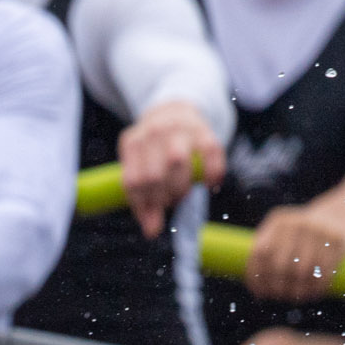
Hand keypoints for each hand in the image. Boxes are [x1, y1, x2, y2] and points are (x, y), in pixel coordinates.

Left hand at [118, 100, 225, 237]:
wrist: (175, 110)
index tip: (153, 219)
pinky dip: (212, 174)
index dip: (144, 206)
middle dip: (163, 198)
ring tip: (183, 193)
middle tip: (170, 201)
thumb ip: (144, 201)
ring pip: (177, 161)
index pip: (133, 182)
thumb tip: (151, 233)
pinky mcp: (205, 131)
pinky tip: (210, 184)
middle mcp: (153, 132)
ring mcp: (179, 129)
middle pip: (153, 175)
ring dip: (181, 187)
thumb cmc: (155, 150)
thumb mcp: (141, 168)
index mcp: (132, 143)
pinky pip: (211, 154)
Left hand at [246, 202, 344, 302]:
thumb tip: (257, 291)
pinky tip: (313, 295)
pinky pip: (324, 272)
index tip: (260, 294)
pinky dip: (317, 288)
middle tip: (280, 297)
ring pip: (302, 272)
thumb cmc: (303, 236)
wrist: (339, 217)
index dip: (257, 277)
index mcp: (278, 221)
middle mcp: (296, 223)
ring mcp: (318, 230)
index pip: (260, 254)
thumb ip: (267, 255)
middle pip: (279, 265)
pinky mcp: (337, 240)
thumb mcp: (283, 235)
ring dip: (298, 291)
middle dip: (278, 287)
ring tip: (296, 298)